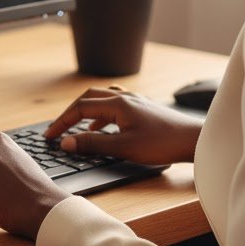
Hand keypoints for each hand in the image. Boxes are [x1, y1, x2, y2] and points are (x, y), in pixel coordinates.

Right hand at [44, 87, 202, 165]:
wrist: (194, 140)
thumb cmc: (162, 144)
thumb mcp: (123, 147)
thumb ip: (93, 144)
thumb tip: (67, 142)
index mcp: (117, 104)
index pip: (80, 108)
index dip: (62, 122)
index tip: (50, 136)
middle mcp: (125, 98)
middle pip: (89, 98)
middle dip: (71, 113)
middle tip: (59, 129)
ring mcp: (135, 101)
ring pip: (102, 100)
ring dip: (86, 112)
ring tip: (78, 129)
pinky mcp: (143, 109)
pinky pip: (114, 106)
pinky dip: (102, 115)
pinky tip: (103, 129)